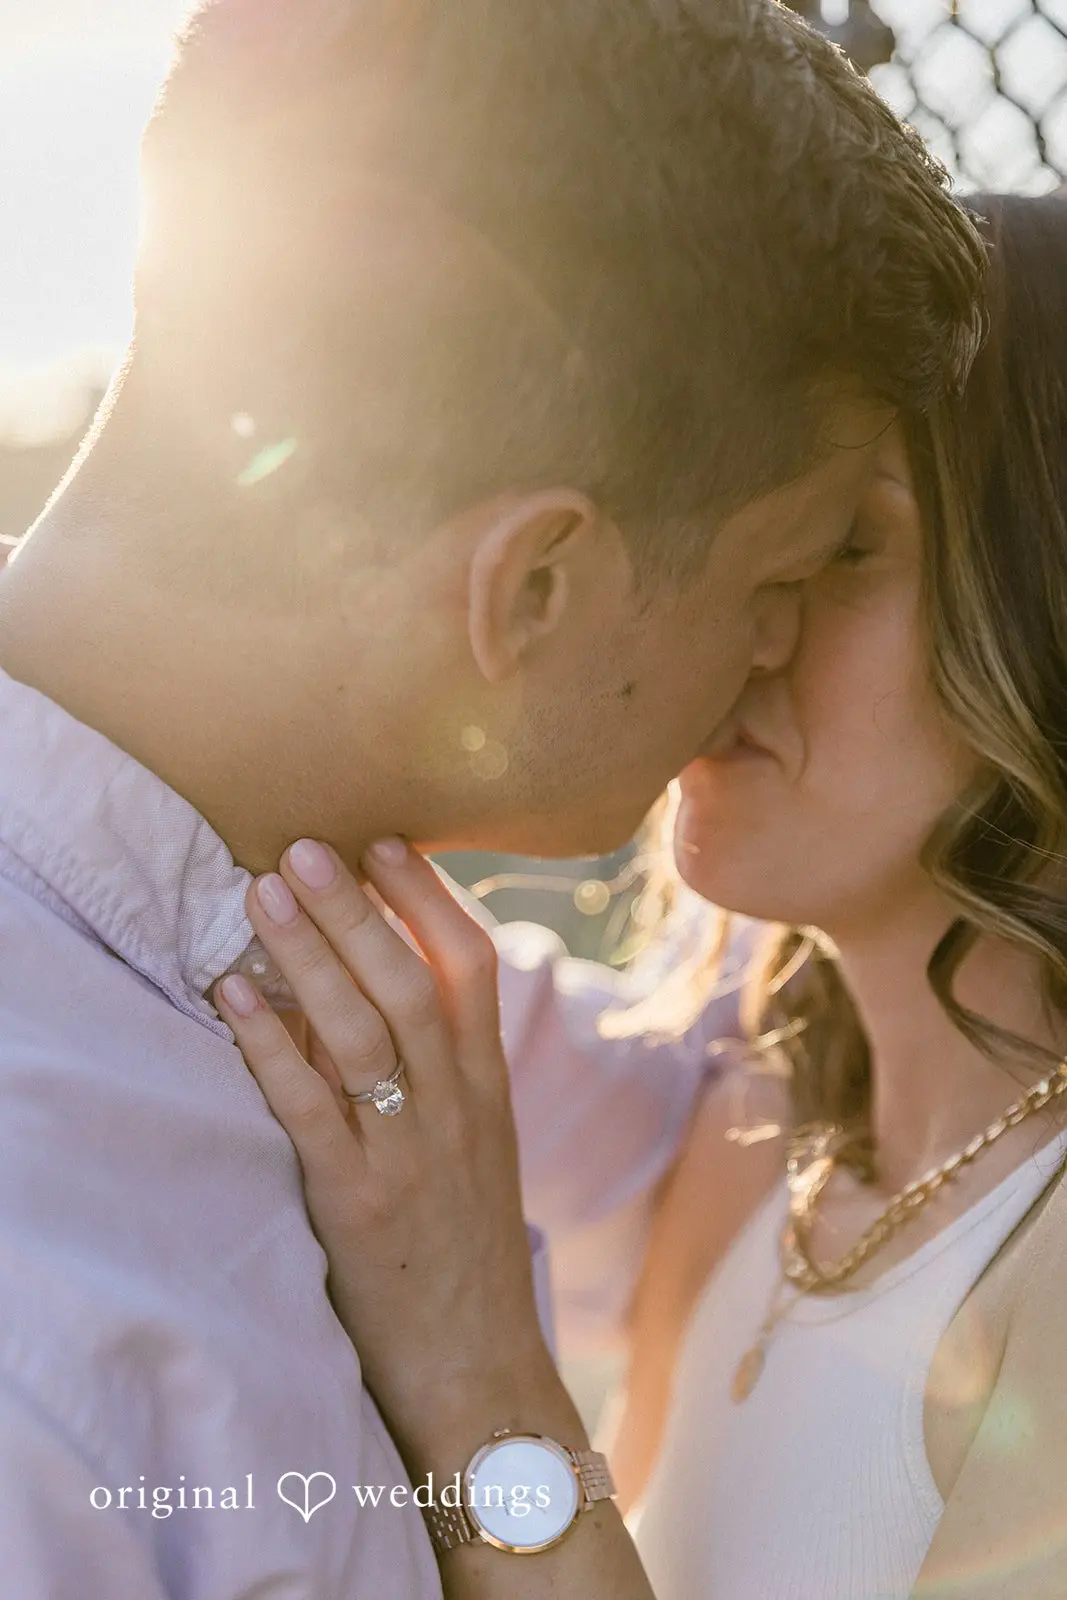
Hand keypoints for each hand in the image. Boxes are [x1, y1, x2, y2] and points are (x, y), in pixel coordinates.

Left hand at [213, 838, 573, 1476]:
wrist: (478, 1366)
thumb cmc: (465, 1249)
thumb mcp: (477, 1147)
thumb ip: (444, 1071)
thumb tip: (380, 985)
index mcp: (490, 1087)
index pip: (471, 968)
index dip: (427, 898)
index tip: (383, 842)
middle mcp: (457, 1107)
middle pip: (409, 983)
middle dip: (356, 908)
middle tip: (303, 848)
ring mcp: (410, 1152)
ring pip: (363, 1030)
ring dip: (310, 954)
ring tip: (263, 893)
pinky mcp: (358, 1201)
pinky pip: (310, 1106)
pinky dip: (270, 1044)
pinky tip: (234, 993)